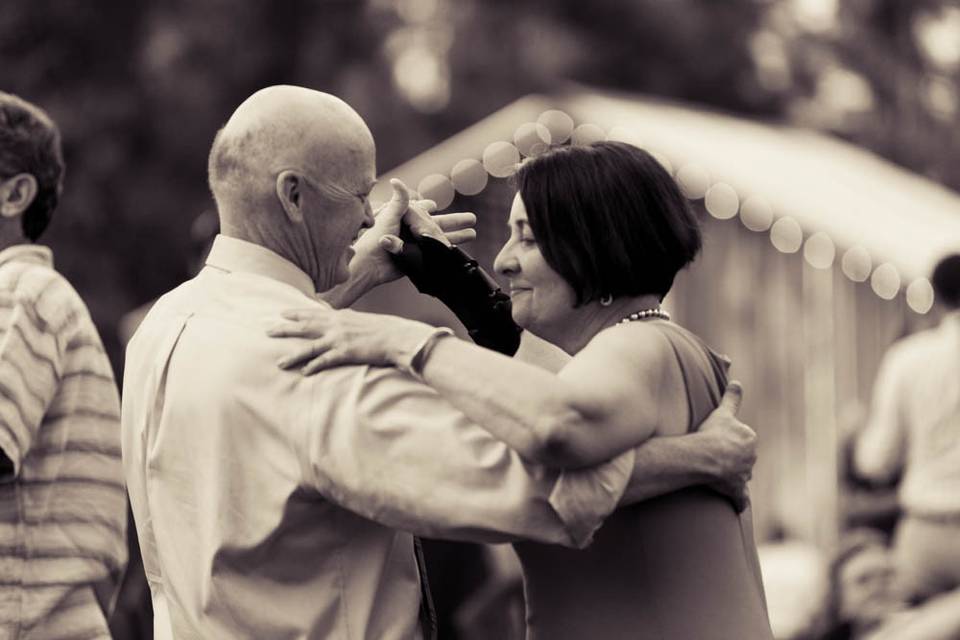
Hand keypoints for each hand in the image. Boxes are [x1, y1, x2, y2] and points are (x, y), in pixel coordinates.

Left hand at [268, 307, 435, 374]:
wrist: (397, 336)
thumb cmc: (384, 329)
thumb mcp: (363, 320)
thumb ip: (349, 321)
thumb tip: (341, 321)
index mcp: (340, 316)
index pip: (313, 313)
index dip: (296, 313)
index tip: (282, 313)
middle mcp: (336, 325)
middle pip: (305, 327)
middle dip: (285, 329)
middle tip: (267, 331)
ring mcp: (339, 339)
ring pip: (310, 347)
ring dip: (293, 355)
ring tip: (279, 362)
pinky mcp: (345, 353)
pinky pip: (325, 361)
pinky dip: (313, 366)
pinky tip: (304, 372)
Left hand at [351, 179, 476, 287]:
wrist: (371, 264)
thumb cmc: (376, 237)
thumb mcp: (389, 215)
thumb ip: (399, 200)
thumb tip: (396, 180)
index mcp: (405, 217)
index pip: (423, 210)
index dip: (430, 208)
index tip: (436, 206)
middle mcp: (411, 230)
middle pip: (438, 223)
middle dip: (456, 221)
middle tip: (473, 218)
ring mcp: (416, 244)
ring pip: (441, 238)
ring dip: (457, 235)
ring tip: (474, 233)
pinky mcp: (418, 257)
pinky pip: (437, 252)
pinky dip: (449, 250)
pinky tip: (460, 250)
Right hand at [696, 381, 756, 511]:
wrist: (705, 456)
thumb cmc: (712, 433)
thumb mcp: (722, 412)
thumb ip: (731, 398)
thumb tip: (737, 381)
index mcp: (750, 438)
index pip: (743, 439)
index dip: (731, 440)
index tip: (719, 440)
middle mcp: (751, 457)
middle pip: (743, 458)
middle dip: (734, 459)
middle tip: (716, 456)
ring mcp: (744, 475)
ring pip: (741, 476)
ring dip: (734, 477)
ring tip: (718, 475)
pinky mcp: (736, 490)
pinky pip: (740, 498)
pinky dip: (739, 501)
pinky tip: (737, 504)